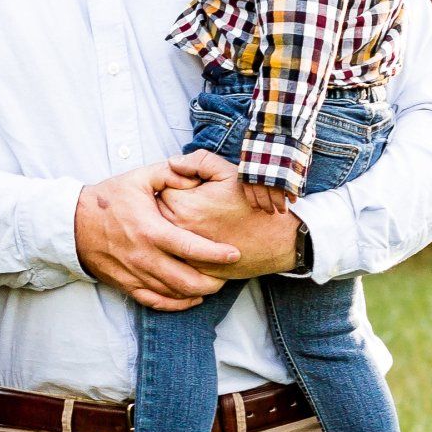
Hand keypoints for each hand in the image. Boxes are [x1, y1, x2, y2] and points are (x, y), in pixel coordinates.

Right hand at [73, 163, 240, 310]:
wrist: (72, 224)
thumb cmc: (108, 199)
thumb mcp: (139, 177)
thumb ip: (170, 172)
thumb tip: (196, 176)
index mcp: (151, 230)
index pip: (190, 248)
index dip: (216, 254)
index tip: (234, 254)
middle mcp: (144, 257)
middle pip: (186, 281)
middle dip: (212, 282)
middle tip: (227, 274)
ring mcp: (135, 274)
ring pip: (173, 295)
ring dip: (198, 293)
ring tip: (214, 285)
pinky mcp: (127, 285)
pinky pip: (155, 302)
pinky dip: (176, 304)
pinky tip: (191, 298)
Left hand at [161, 149, 302, 274]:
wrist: (276, 240)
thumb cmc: (252, 204)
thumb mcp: (228, 172)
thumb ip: (197, 161)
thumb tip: (172, 162)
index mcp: (184, 205)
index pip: (158, 190)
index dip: (171, 185)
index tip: (185, 187)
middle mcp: (179, 232)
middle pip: (154, 215)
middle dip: (164, 207)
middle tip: (188, 205)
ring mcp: (185, 255)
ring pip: (161, 239)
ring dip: (167, 230)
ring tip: (190, 222)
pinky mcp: (193, 271)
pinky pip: (174, 259)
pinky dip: (178, 251)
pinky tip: (194, 241)